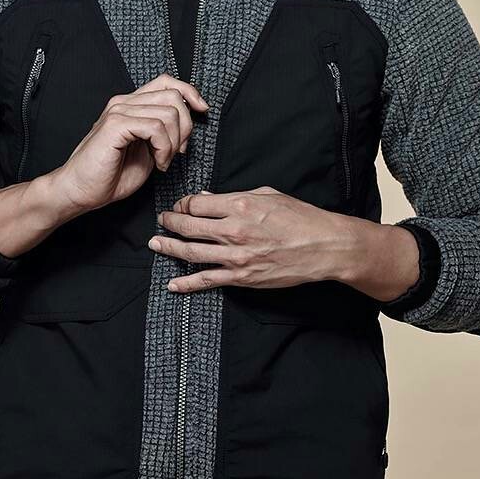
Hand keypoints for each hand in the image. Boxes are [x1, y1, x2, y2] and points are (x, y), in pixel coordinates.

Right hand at [56, 73, 208, 215]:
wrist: (79, 191)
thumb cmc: (109, 175)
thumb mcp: (147, 150)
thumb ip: (163, 133)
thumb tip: (186, 124)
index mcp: (131, 104)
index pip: (167, 81)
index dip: (190, 92)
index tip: (202, 110)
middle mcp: (124, 102)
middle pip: (173, 96)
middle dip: (185, 127)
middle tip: (176, 152)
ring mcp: (118, 111)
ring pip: (169, 113)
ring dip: (173, 143)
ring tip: (162, 161)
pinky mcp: (114, 125)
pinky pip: (155, 127)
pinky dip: (164, 149)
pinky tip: (157, 164)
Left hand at [149, 186, 364, 292]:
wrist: (324, 246)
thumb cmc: (300, 217)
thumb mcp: (267, 195)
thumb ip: (234, 196)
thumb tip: (206, 199)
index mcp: (240, 205)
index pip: (196, 204)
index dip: (182, 204)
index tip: (179, 206)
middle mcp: (234, 230)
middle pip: (187, 226)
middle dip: (169, 223)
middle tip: (161, 221)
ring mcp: (236, 256)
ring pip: (190, 253)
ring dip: (169, 248)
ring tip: (156, 244)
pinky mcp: (242, 277)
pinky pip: (207, 281)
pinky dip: (186, 283)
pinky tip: (173, 284)